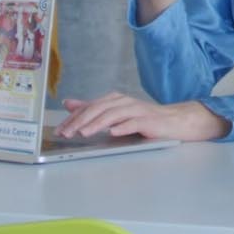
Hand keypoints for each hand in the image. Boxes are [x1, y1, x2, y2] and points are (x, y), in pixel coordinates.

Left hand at [58, 93, 230, 141]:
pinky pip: (133, 122)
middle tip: (67, 133)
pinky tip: (113, 132)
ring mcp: (135, 109)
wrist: (172, 122)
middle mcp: (123, 101)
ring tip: (84, 133)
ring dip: (97, 124)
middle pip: (98, 109)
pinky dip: (122, 127)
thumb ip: (92, 108)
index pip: (89, 107)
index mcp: (113, 99)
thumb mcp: (114, 113)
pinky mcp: (147, 120)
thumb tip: (69, 103)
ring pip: (112, 115)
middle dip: (80, 122)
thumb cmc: (143, 119)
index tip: (60, 130)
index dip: (73, 118)